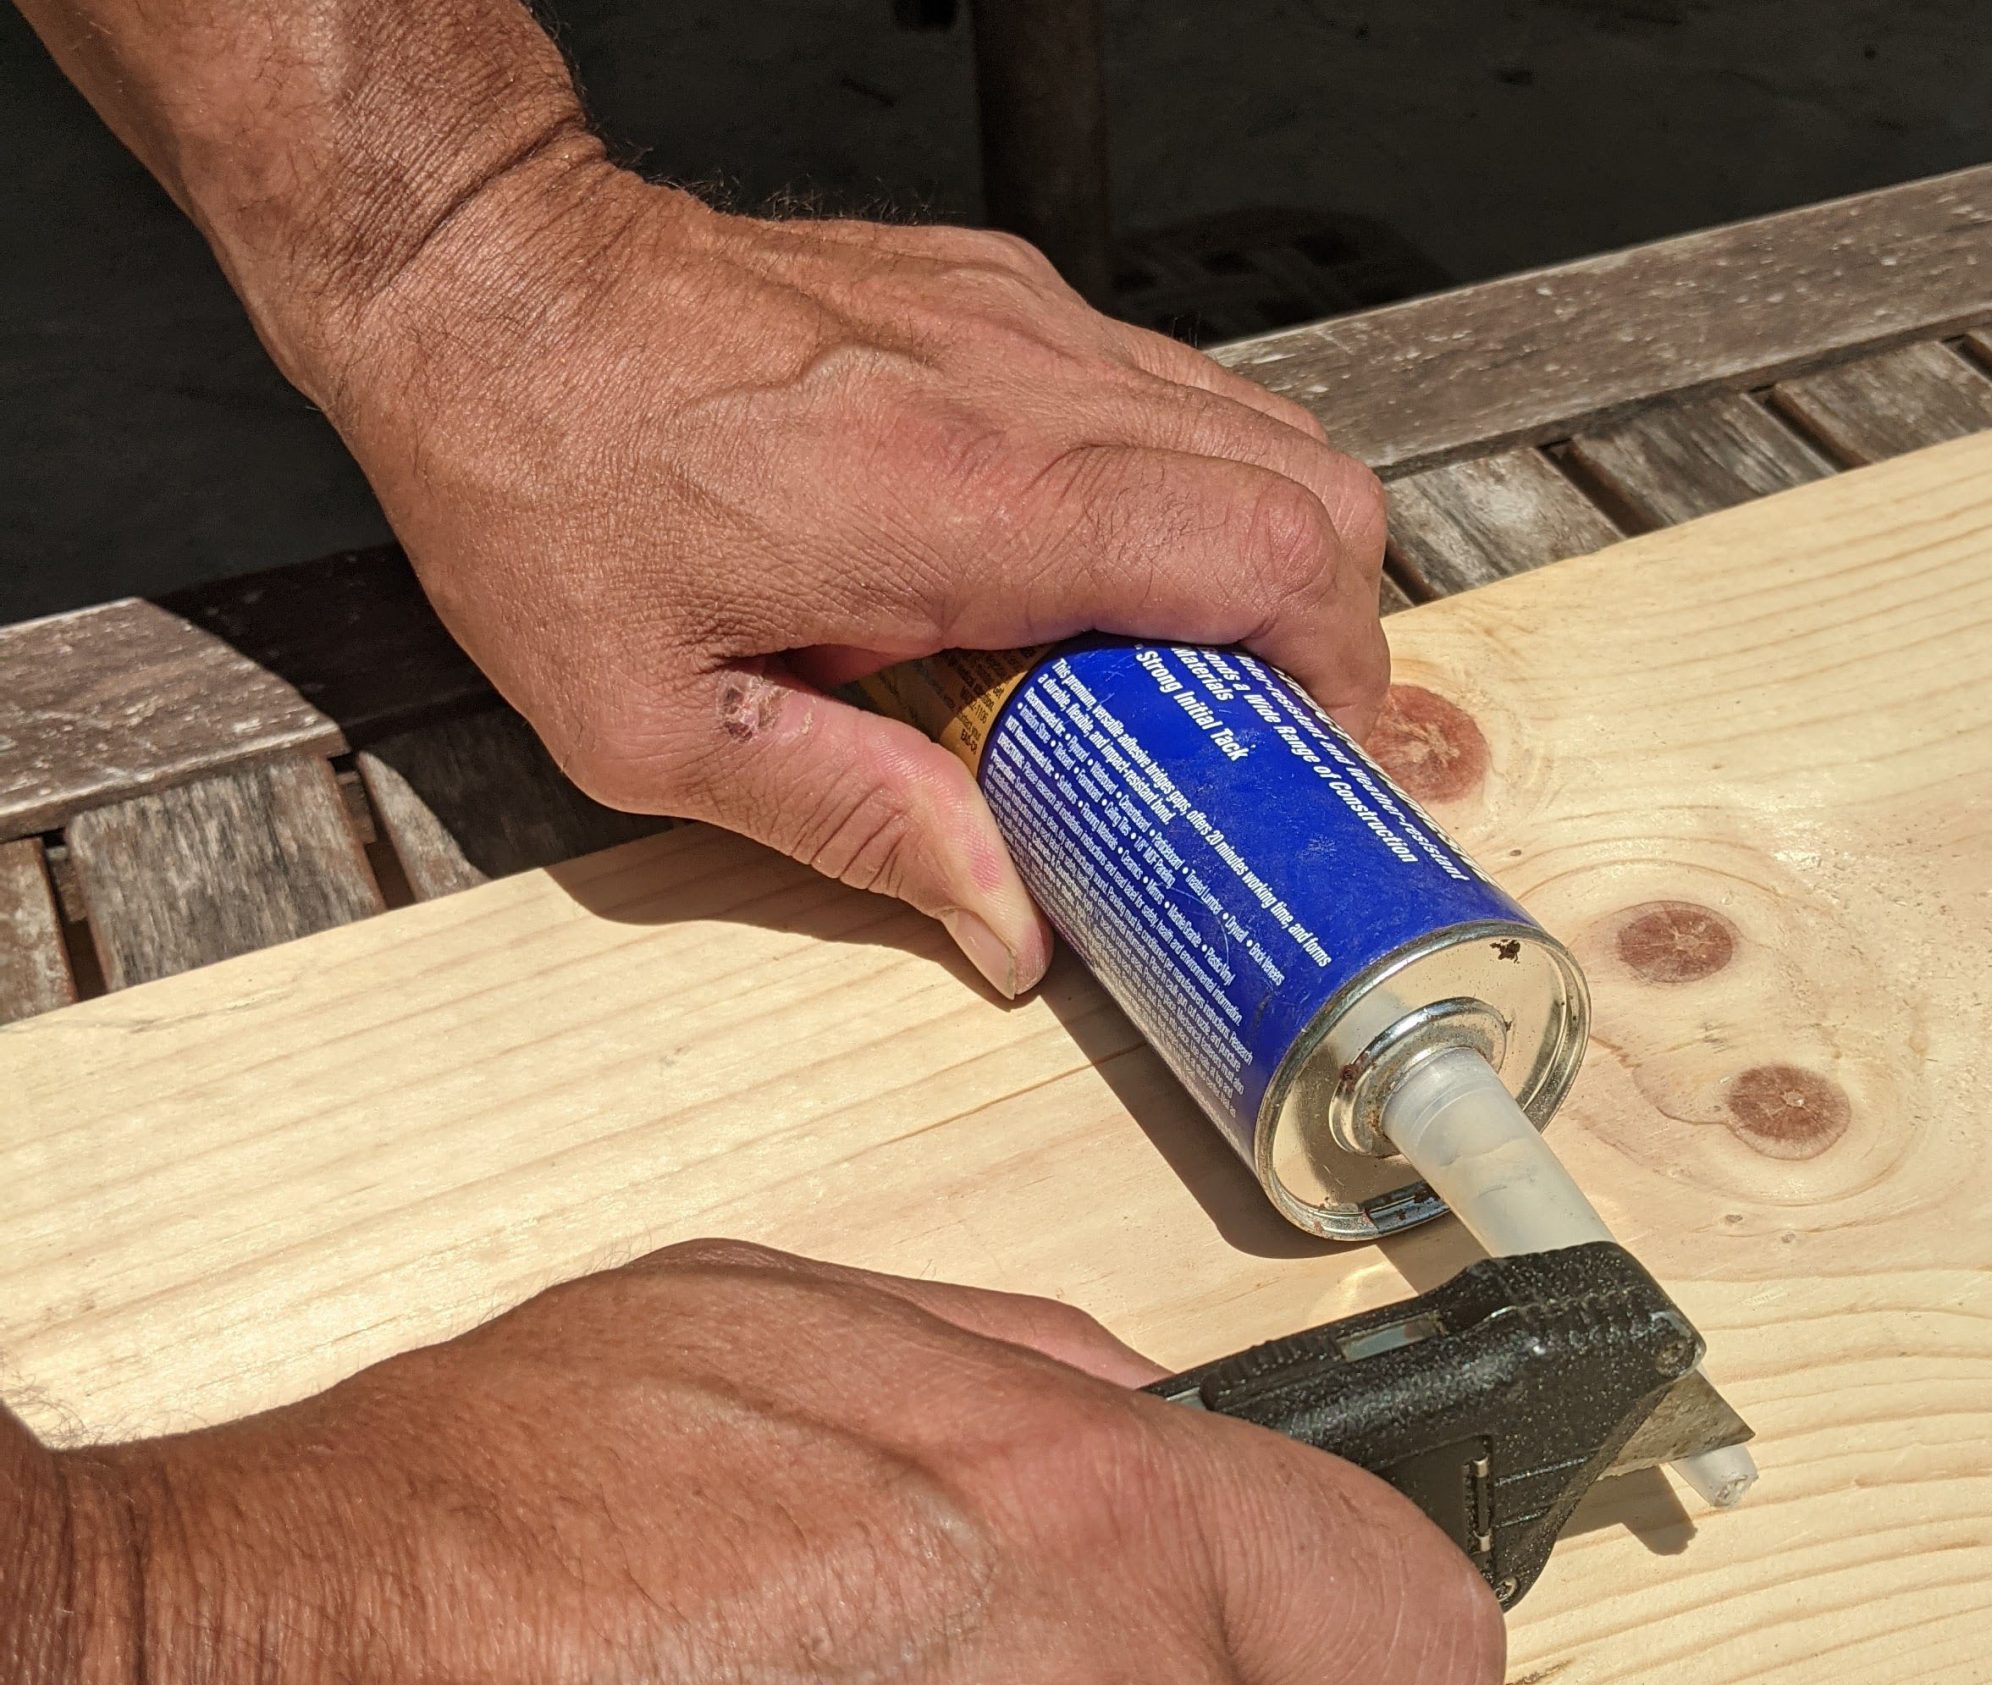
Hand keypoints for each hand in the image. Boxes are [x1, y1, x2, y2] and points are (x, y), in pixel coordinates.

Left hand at [317, 160, 1391, 994]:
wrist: (478, 277)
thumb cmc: (540, 474)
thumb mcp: (657, 723)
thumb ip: (856, 825)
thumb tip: (1005, 922)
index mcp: (965, 502)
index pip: (1263, 554)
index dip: (1335, 670)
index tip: (1310, 760)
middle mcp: (1021, 389)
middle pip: (1305, 485)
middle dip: (1327, 629)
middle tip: (1261, 739)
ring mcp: (1018, 322)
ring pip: (1252, 427)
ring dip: (1259, 560)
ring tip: (1187, 675)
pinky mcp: (993, 294)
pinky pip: (1160, 393)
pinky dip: (1183, 494)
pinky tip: (1095, 580)